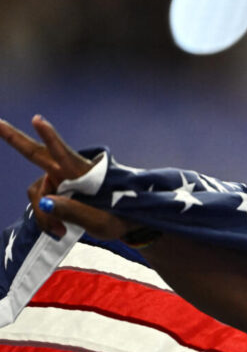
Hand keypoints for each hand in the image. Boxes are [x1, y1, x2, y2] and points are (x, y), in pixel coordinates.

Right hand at [0, 115, 133, 239]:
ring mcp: (63, 180)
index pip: (64, 154)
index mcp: (85, 174)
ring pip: (37, 192)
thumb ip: (73, 211)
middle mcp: (70, 172)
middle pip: (37, 154)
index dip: (50, 137)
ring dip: (43, 213)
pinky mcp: (59, 191)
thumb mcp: (101, 221)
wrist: (127, 223)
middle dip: (15, 138)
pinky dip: (45, 217)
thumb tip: (45, 203)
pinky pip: (41, 202)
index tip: (38, 120)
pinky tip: (58, 230)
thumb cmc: (119, 218)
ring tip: (60, 231)